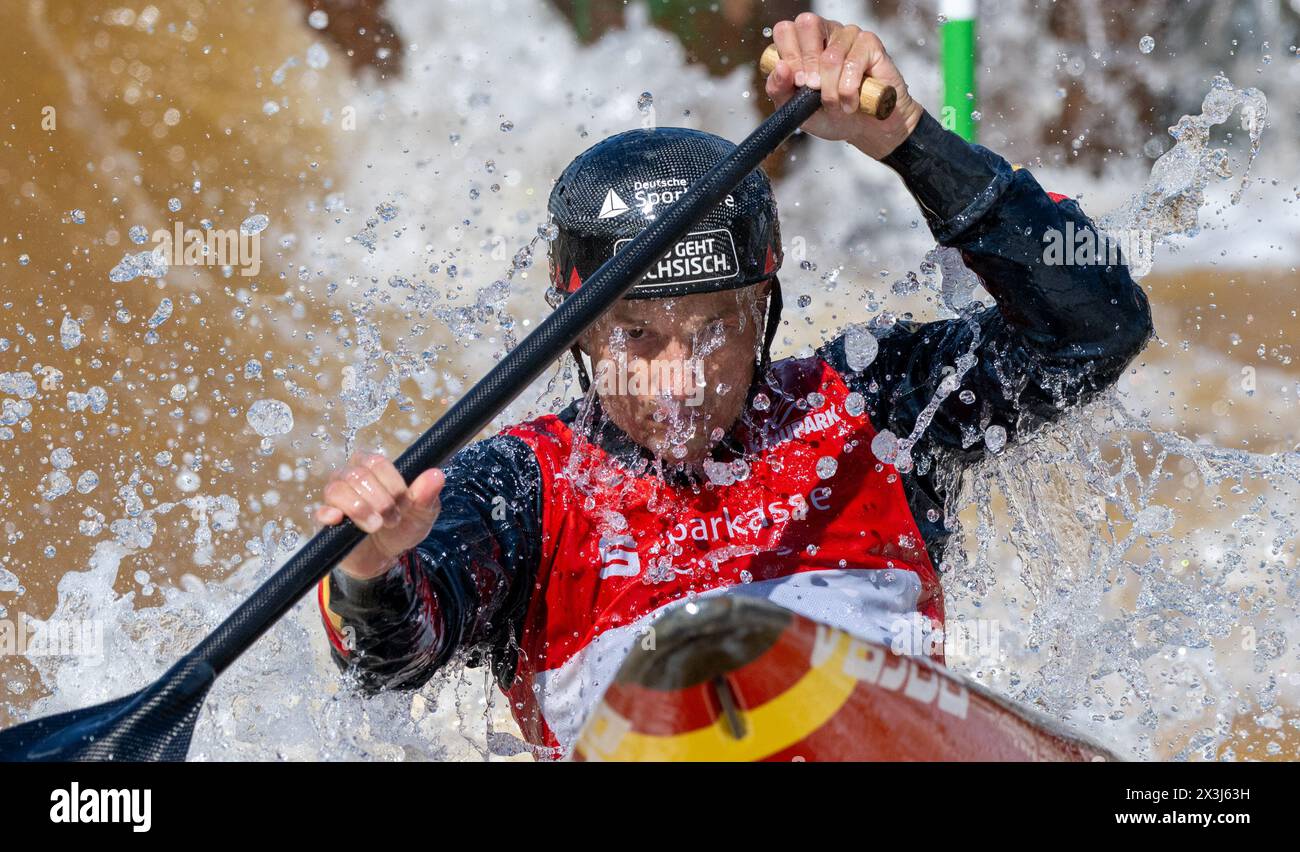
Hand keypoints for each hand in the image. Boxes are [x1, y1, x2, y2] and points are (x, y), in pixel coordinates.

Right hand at [314, 452, 444, 579]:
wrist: (386, 555)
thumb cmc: (403, 525)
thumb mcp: (422, 512)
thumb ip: (427, 495)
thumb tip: (436, 475)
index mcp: (374, 467)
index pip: (377, 462)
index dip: (392, 483)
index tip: (404, 502)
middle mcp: (351, 475)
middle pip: (357, 475)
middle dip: (380, 500)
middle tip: (393, 519)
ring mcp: (335, 496)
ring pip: (337, 490)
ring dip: (361, 509)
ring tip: (377, 525)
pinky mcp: (326, 519)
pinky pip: (321, 511)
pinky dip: (330, 514)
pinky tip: (340, 520)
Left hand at [764, 12, 923, 158]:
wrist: (861, 130)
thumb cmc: (829, 116)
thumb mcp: (795, 109)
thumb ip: (779, 89)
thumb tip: (781, 67)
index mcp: (801, 44)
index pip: (785, 30)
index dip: (788, 56)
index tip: (797, 82)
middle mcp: (824, 33)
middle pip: (807, 24)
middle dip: (808, 66)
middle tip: (814, 90)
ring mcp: (848, 35)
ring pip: (830, 55)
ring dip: (830, 90)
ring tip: (836, 105)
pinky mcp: (870, 44)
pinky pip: (854, 63)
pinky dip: (849, 90)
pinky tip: (851, 102)